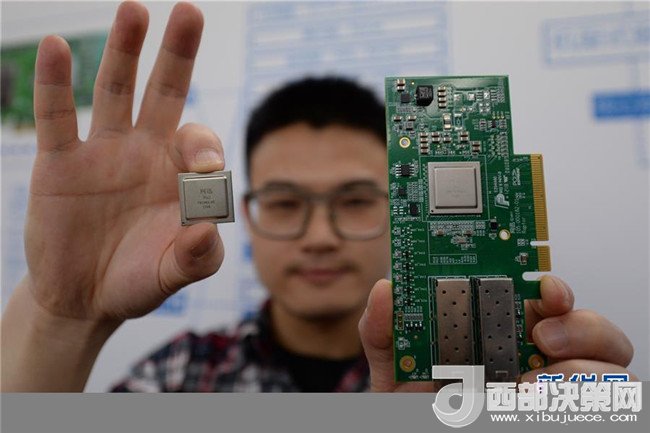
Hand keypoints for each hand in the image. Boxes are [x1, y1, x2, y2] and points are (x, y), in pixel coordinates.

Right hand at [24, 2, 223, 322]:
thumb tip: (210, 228)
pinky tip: (58, 47)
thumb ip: (197, 257)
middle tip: (190, 12)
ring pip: (115, 90)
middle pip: (166, 92)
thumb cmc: (138, 280)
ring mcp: (103, 152)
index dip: (205, 148)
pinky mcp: (60, 162)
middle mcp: (145, 152)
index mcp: (179, 175)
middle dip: (178, 54)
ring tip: (135, 10)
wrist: (84, 297)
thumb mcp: (173, 274)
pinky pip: (57, 116)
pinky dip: (55, 83)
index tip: (203, 172)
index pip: (200, 141)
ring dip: (124, 51)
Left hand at [359, 276, 635, 391]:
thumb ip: (385, 331)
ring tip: (532, 386)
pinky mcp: (564, 413)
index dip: (555, 289)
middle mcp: (537, 360)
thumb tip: (385, 291)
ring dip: (583, 372)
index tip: (544, 289)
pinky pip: (605, 407)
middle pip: (592, 329)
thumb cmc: (415, 404)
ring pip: (612, 370)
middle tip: (543, 339)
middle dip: (580, 327)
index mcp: (501, 334)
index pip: (546, 300)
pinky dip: (583, 402)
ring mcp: (555, 392)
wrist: (414, 431)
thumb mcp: (395, 369)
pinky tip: (533, 403)